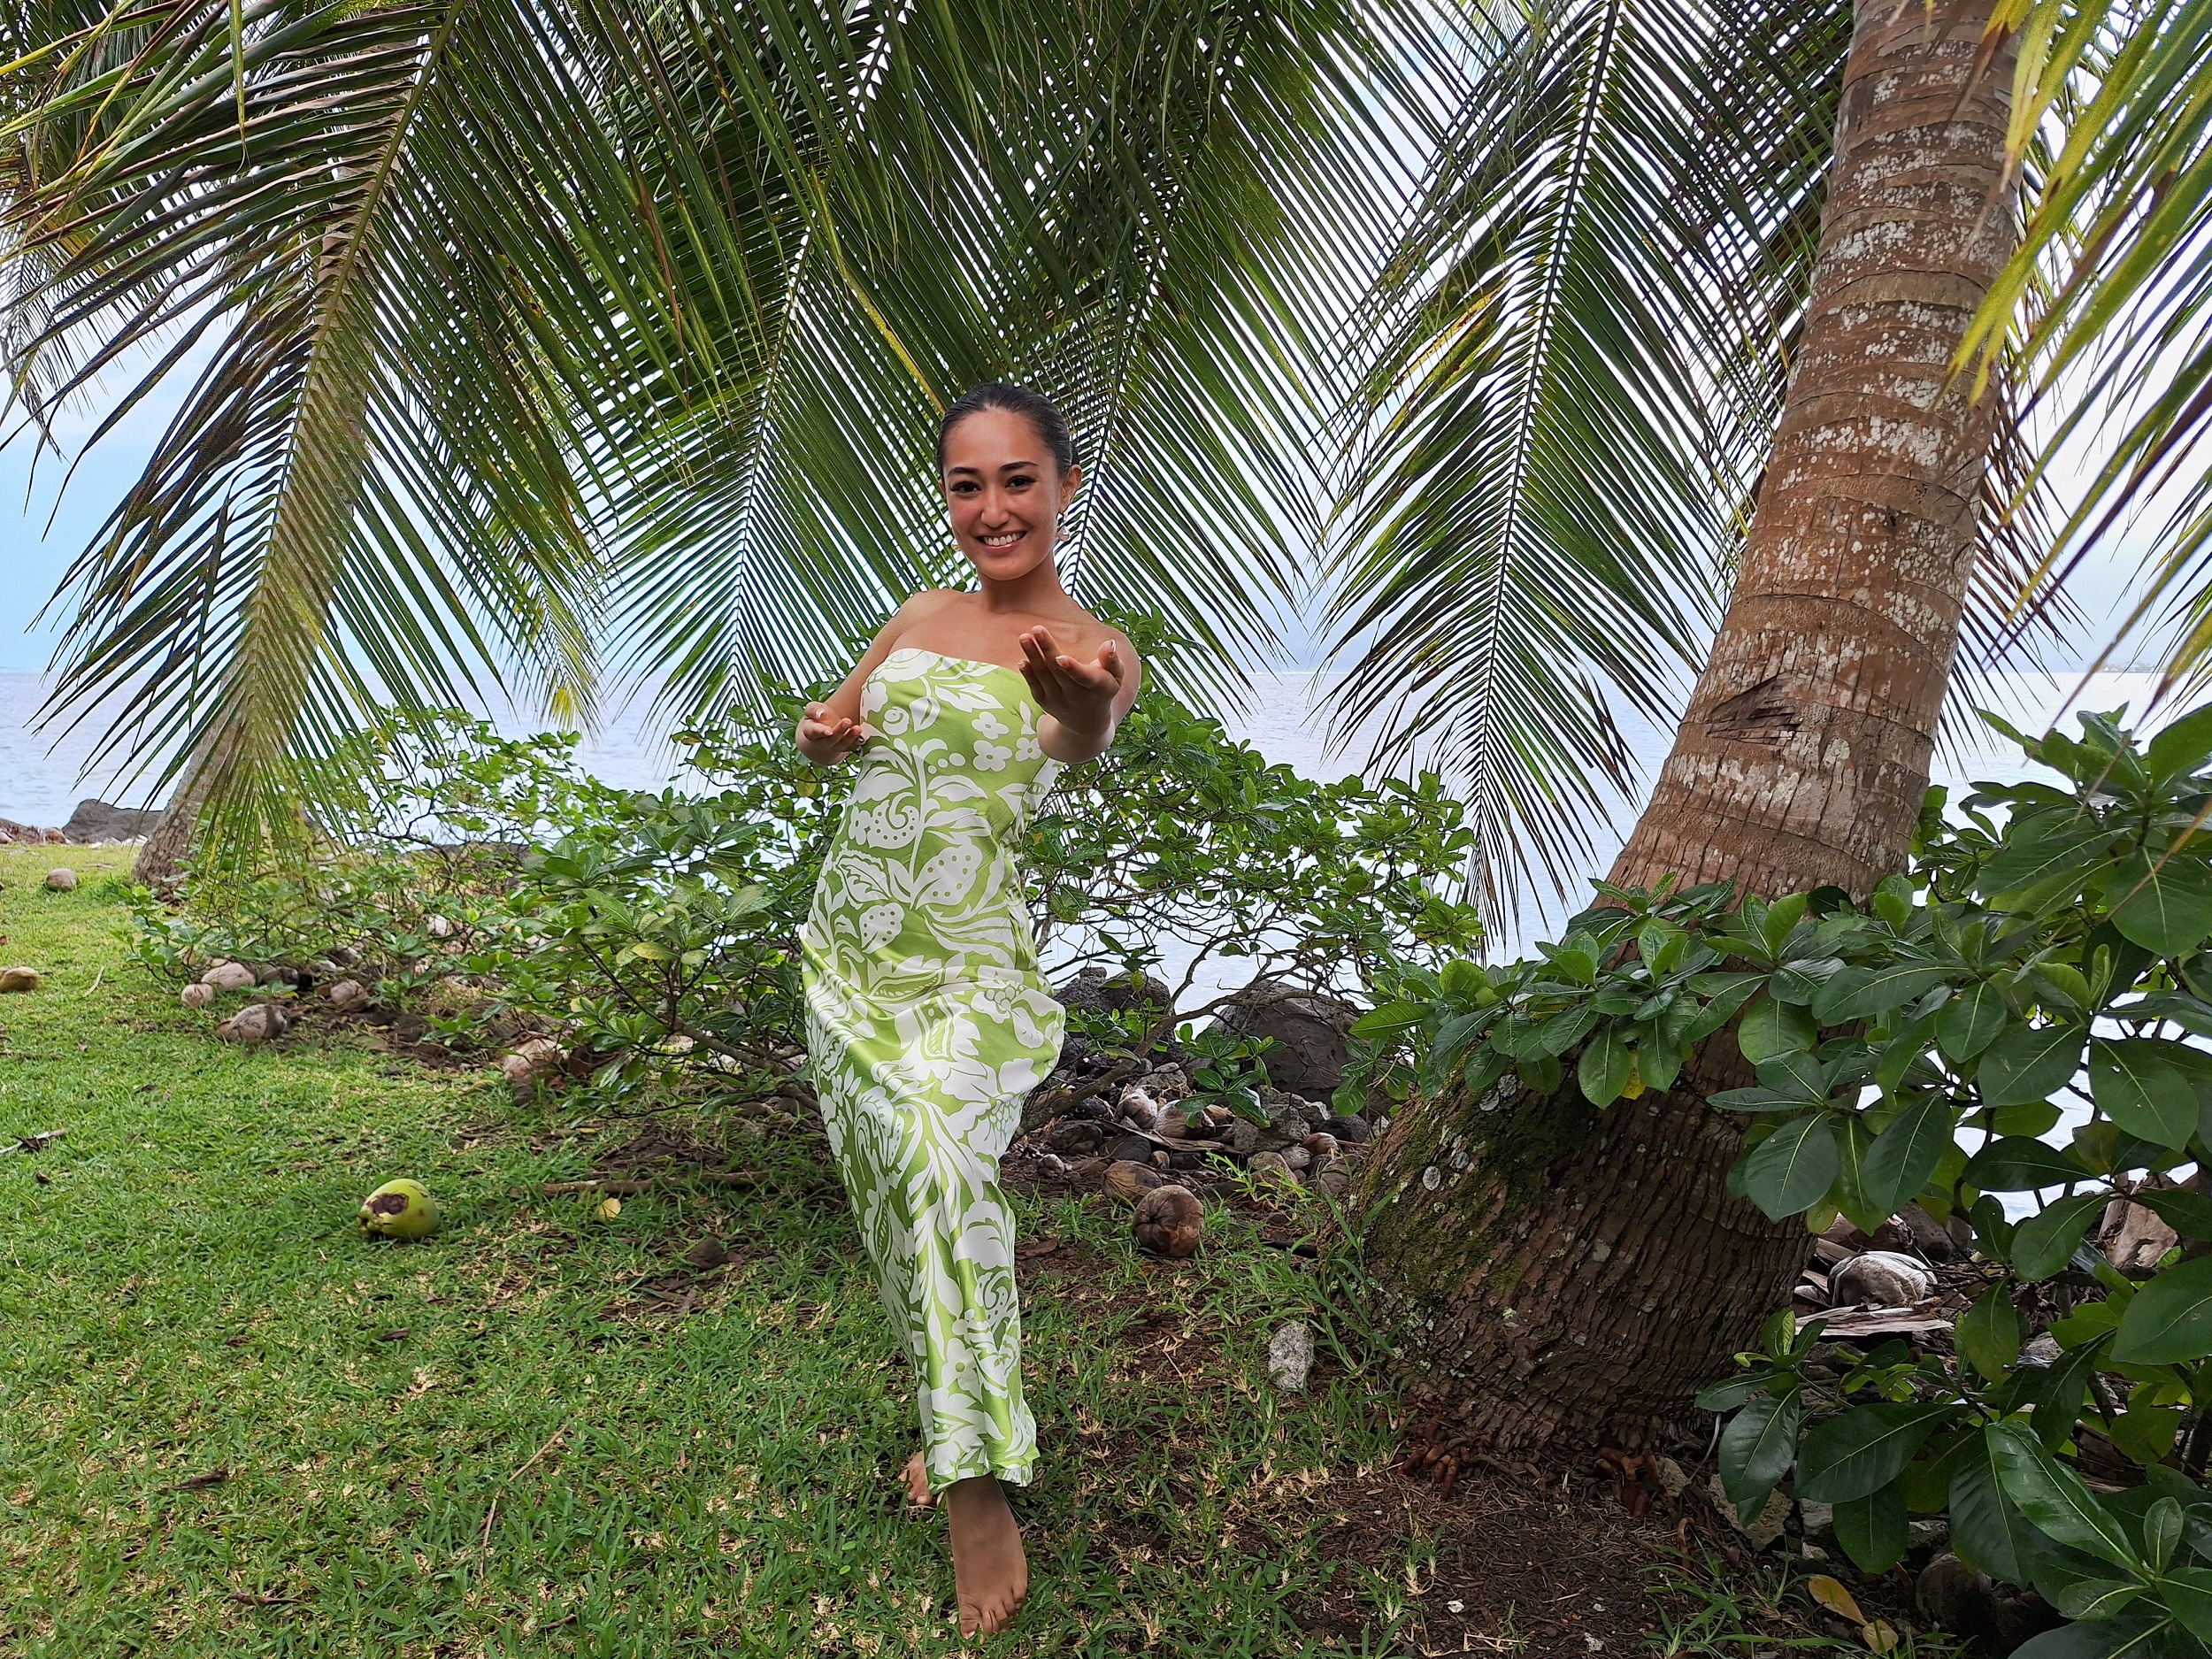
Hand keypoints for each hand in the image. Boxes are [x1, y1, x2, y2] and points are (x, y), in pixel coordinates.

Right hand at [796, 703, 871, 764]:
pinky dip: (858, 742)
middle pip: (831, 739)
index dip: (820, 732)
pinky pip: (852, 747)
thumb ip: (814, 710)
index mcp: (810, 732)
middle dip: (839, 731)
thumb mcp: (810, 711)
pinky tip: (863, 737)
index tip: (829, 731)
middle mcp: (822, 742)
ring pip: (843, 744)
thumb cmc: (815, 719)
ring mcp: (835, 746)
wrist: (821, 735)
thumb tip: (822, 714)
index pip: (814, 732)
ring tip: (857, 729)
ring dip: (851, 737)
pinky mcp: (846, 747)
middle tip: (847, 721)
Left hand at [1019, 627, 1127, 752]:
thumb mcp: (1115, 676)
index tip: (1060, 658)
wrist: (1087, 721)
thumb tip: (1109, 642)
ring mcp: (1058, 700)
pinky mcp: (1045, 702)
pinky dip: (1027, 674)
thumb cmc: (1102, 689)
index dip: (1072, 668)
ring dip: (1033, 656)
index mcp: (1096, 687)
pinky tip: (1022, 660)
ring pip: (1044, 676)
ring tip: (1024, 637)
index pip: (1083, 677)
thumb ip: (1111, 659)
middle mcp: (1075, 697)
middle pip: (1059, 671)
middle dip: (1047, 649)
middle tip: (1037, 629)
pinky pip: (1035, 686)